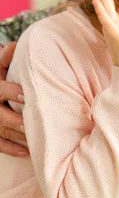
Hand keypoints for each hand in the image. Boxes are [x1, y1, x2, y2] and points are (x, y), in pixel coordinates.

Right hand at [0, 42, 27, 156]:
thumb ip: (4, 59)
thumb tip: (15, 45)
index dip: (10, 92)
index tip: (25, 95)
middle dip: (14, 119)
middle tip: (30, 122)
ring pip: (1, 131)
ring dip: (18, 135)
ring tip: (35, 137)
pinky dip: (11, 149)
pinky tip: (26, 152)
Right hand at [91, 0, 118, 74]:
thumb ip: (118, 25)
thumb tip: (116, 15)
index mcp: (113, 22)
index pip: (107, 0)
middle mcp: (111, 24)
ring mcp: (113, 30)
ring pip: (105, 7)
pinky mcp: (117, 38)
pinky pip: (108, 23)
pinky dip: (102, 12)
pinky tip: (97, 2)